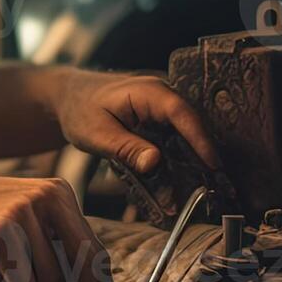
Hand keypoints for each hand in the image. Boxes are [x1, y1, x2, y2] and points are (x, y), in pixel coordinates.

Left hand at [42, 69, 222, 174]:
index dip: (200, 139)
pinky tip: (177, 182)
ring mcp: (161, 107)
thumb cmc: (79, 110)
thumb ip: (126, 148)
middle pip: (191, 125)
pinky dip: (176, 159)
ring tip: (198, 188)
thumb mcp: (97, 133)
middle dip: (201, 155)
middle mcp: (161, 95)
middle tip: (212, 185)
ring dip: (190, 161)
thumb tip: (154, 163)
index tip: (212, 164)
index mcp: (149, 92)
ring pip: (185, 135)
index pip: (182, 114)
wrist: (68, 98)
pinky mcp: (158, 119)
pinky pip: (174, 139)